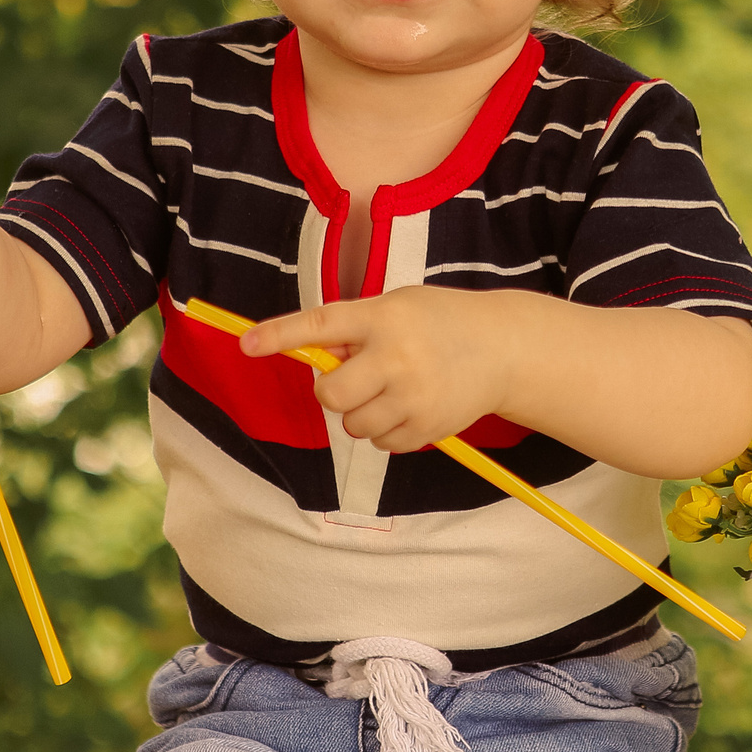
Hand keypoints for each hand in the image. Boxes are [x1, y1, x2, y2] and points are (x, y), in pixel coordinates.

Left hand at [242, 287, 522, 452]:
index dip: (281, 335)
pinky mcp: (427, 427)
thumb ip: (356, 329)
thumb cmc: (439, 321)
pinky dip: (387, 430)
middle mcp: (396, 356)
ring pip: (353, 425)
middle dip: (333, 392)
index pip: (321, 325)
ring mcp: (412, 396)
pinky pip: (381, 444)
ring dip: (362, 412)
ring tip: (394, 389)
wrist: (503, 348)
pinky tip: (412, 406)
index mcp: (383, 317)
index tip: (248, 344)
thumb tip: (316, 358)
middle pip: (331, 395)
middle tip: (355, 378)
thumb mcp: (398, 307)